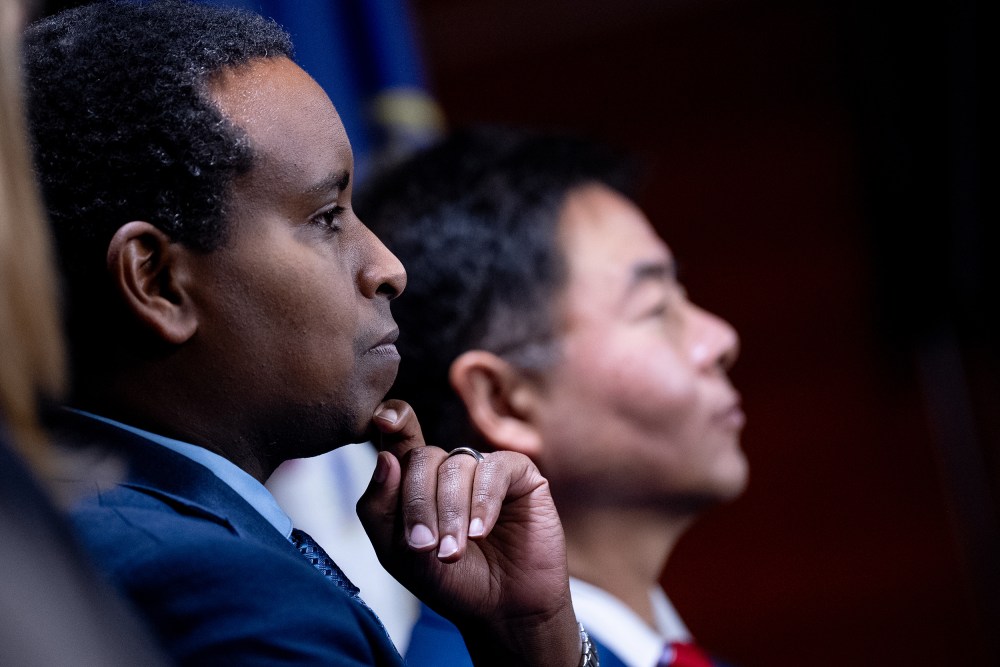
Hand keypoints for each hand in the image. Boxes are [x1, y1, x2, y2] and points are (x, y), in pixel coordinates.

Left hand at [357, 400, 579, 666]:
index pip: (399, 437)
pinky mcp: (520, 475)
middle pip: (422, 458)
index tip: (383, 419)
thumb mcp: (399, 554)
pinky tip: (479, 532)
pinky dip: (482, 502)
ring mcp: (485, 468)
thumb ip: (380, 508)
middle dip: (418, 504)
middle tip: (423, 547)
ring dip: (450, 513)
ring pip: (456, 466)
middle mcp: (450, 467)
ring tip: (452, 553)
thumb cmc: (452, 582)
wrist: (504, 611)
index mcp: (416, 479)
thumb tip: (385, 458)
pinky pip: (495, 470)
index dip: (393, 419)